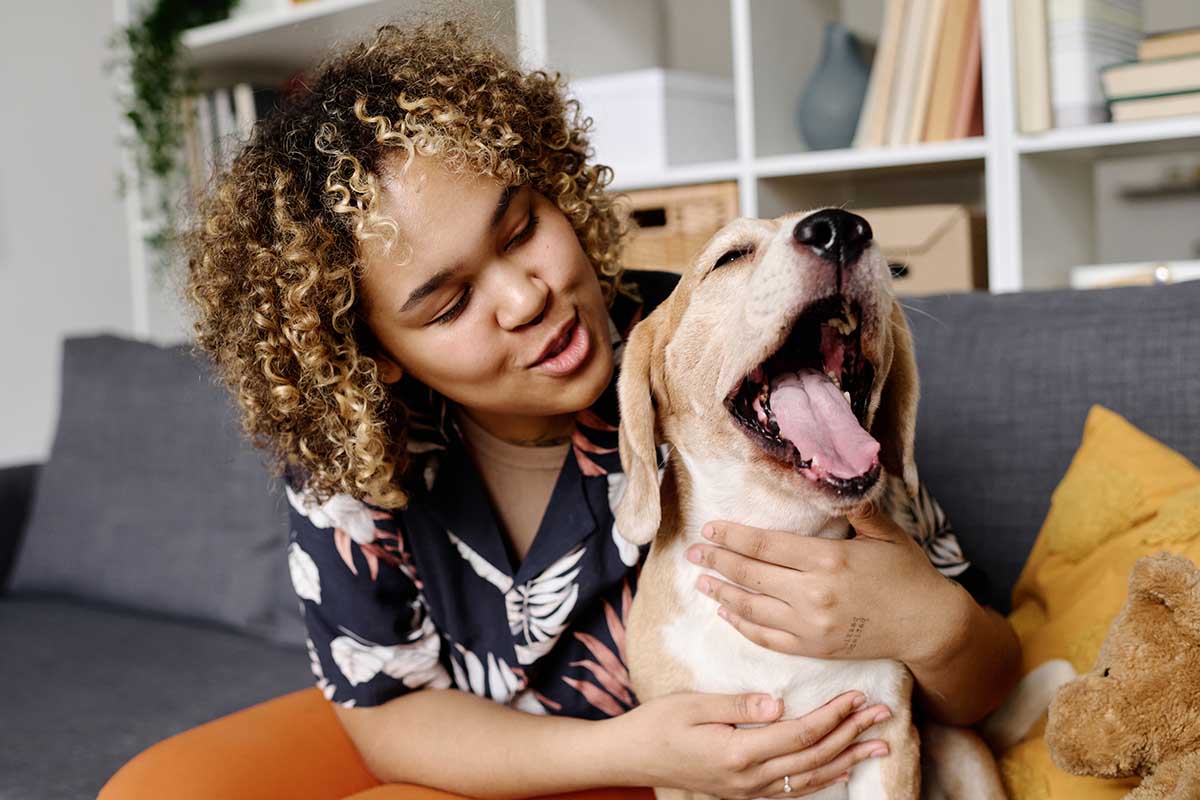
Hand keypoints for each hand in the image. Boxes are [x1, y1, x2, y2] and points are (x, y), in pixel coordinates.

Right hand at [611, 689, 890, 797]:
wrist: (631, 757)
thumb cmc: (657, 724)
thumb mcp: (693, 705)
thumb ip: (738, 705)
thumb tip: (779, 703)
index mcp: (739, 752)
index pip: (801, 732)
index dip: (834, 714)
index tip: (858, 694)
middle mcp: (750, 778)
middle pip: (815, 756)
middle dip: (852, 733)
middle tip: (883, 714)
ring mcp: (749, 790)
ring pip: (811, 777)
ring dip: (848, 758)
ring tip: (878, 745)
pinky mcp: (746, 791)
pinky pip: (795, 788)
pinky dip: (824, 777)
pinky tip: (840, 768)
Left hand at [687, 500, 963, 666]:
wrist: (929, 627)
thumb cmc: (908, 574)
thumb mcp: (887, 534)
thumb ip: (858, 508)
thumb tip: (837, 476)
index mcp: (828, 559)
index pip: (765, 545)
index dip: (732, 537)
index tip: (710, 529)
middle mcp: (814, 594)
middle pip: (751, 575)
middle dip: (716, 561)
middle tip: (692, 552)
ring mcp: (811, 625)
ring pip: (752, 608)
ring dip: (722, 593)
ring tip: (701, 581)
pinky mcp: (813, 648)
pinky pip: (767, 638)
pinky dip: (743, 625)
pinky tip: (727, 613)